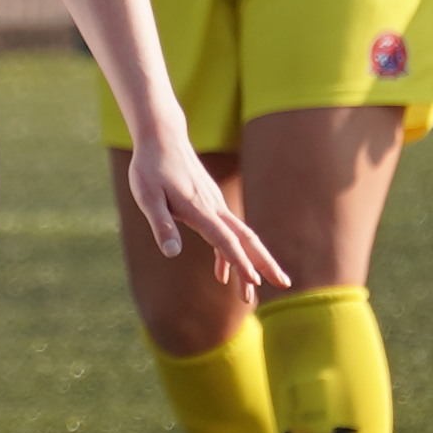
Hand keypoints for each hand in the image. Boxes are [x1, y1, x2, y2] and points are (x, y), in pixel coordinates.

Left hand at [124, 138, 289, 303]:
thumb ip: (161, 225)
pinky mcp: (210, 204)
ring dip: (249, 263)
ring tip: (250, 294)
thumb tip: (172, 254)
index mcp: (199, 210)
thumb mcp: (148, 197)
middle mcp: (214, 208)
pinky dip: (228, 254)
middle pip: (247, 239)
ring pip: (240, 237)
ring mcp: (214, 205)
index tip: (254, 282)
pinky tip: (222, 273)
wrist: (162, 137)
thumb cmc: (150, 167)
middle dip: (265, 263)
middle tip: (284, 284)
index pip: (226, 240)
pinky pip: (225, 232)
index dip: (240, 262)